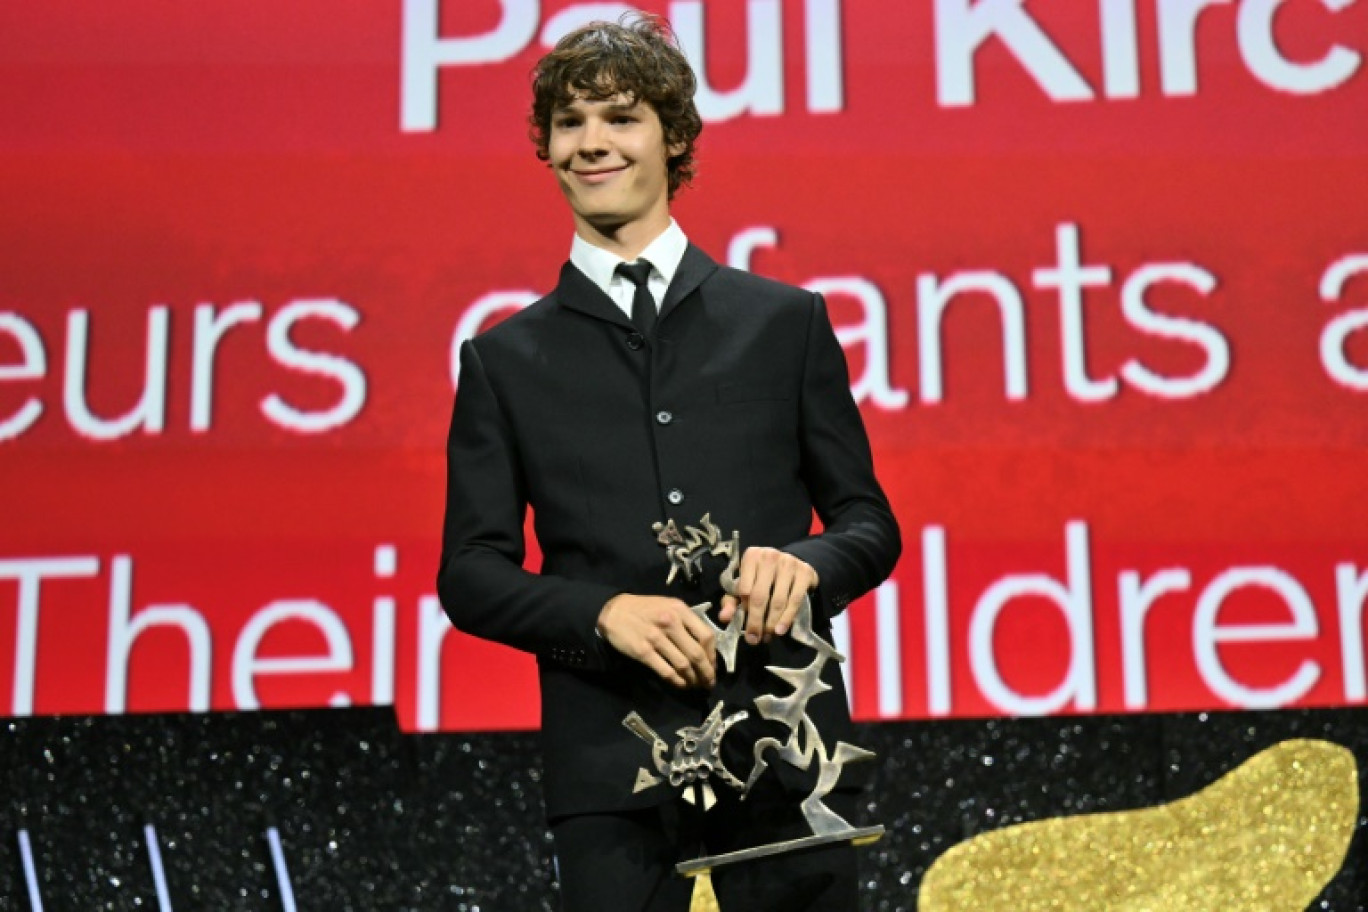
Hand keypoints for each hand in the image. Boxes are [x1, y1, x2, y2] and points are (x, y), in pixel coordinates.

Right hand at [597, 594, 716, 687]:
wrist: (615, 611)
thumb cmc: (645, 609)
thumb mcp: (669, 606)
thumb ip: (687, 621)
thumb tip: (705, 646)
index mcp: (680, 610)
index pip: (706, 635)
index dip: (713, 655)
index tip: (713, 666)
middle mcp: (670, 622)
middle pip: (696, 654)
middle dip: (706, 672)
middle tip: (709, 682)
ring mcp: (656, 638)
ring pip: (683, 665)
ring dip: (693, 679)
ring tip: (696, 685)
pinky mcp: (643, 652)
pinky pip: (666, 671)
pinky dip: (677, 681)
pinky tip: (681, 684)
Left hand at [719, 548, 818, 644]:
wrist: (791, 564)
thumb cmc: (762, 577)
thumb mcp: (743, 585)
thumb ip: (731, 601)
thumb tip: (724, 618)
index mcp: (751, 556)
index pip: (744, 589)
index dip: (744, 610)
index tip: (743, 625)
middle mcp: (769, 556)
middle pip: (760, 596)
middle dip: (756, 622)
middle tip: (753, 639)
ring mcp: (789, 563)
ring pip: (778, 601)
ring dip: (771, 623)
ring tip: (767, 637)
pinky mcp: (804, 572)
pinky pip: (795, 600)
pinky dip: (787, 618)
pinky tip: (781, 630)